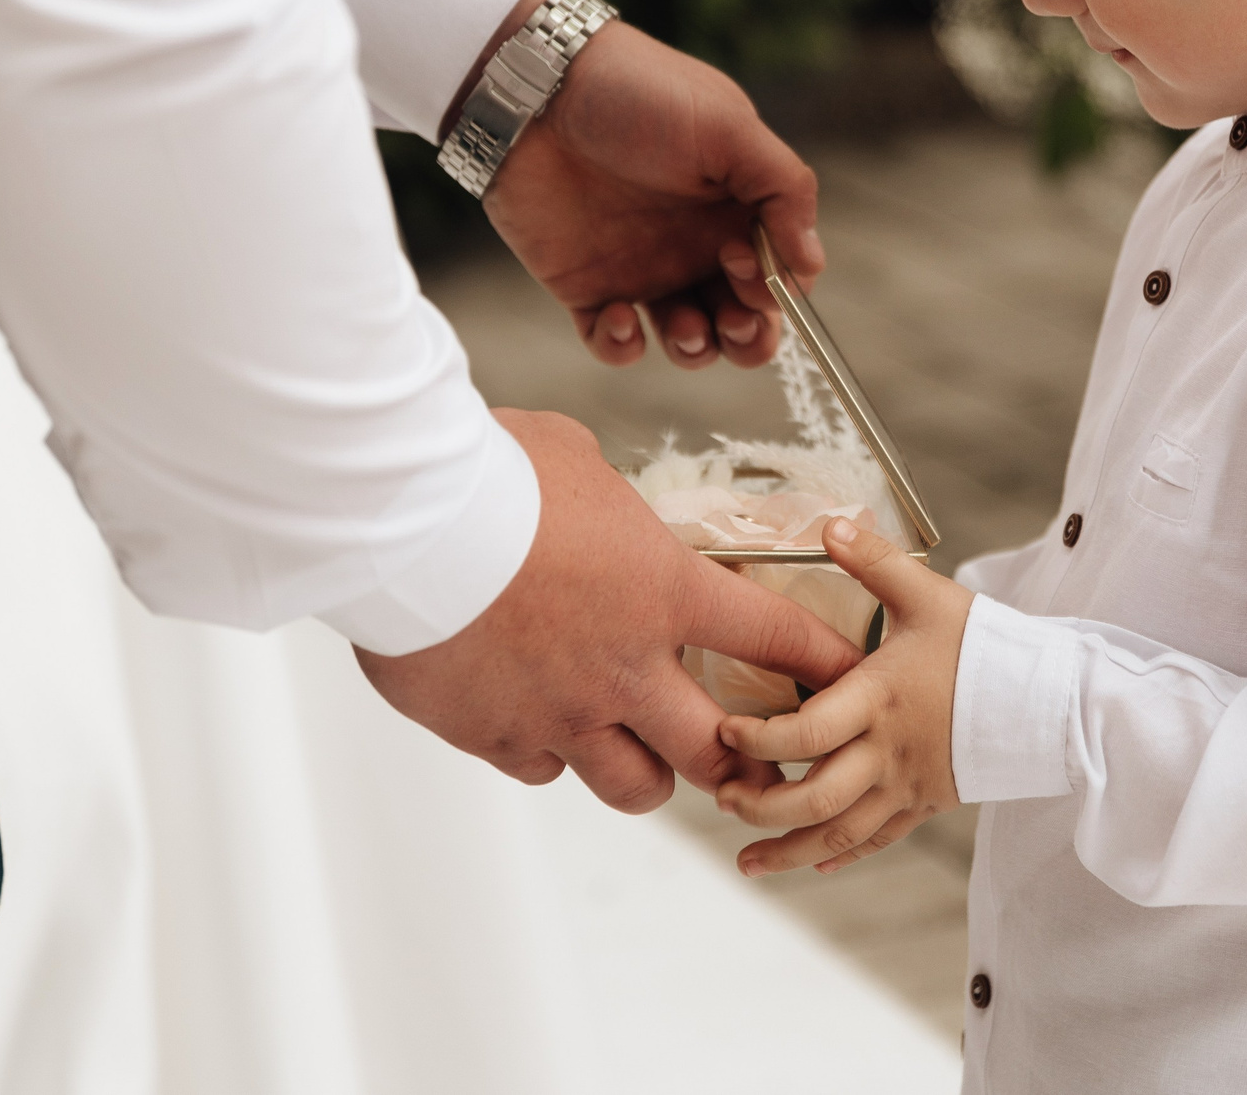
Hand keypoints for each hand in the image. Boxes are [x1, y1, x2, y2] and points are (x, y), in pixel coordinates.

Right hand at [356, 408, 865, 812]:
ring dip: (644, 771)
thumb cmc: (489, 471)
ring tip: (634, 750)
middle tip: (747, 760)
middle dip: (744, 763)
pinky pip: (541, 768)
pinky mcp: (494, 734)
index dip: (820, 666)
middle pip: (717, 752)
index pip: (773, 639)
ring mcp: (560, 711)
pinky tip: (534, 719)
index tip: (846, 681)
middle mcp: (625, 666)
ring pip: (632, 787)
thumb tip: (600, 502)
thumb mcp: (574, 460)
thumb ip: (608, 503)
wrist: (400, 519)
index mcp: (663, 590)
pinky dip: (547, 751)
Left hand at [471, 0, 822, 371]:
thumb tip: (811, 263)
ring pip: (688, 341)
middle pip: (743, 321)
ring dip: (696, 349)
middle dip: (750, 339)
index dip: (777, 290)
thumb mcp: (728, 125)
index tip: (745, 264)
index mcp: (737, 208)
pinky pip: (614, 343)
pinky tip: (619, 314)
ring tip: (680, 325)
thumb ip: (783, 190)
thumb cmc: (638, 94)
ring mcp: (643, 269)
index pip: (781, 275)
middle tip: (733, 321)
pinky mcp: (587, 287)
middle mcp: (697, 245)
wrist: (534, 91)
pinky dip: (622, 346)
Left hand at [715, 517, 973, 875]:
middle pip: (814, 798)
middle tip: (723, 799)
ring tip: (747, 862)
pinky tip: (813, 862)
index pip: (804, 734)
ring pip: (840, 834)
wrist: (1052, 697)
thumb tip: (829, 524)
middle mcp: (888, 752)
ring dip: (788, 851)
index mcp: (878, 699)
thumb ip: (873, 562)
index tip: (725, 732)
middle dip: (760, 807)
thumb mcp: (927, 595)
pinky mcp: (927, 803)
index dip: (757, 740)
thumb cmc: (987, 643)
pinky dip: (840, 855)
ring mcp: (908, 785)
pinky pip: (878, 840)